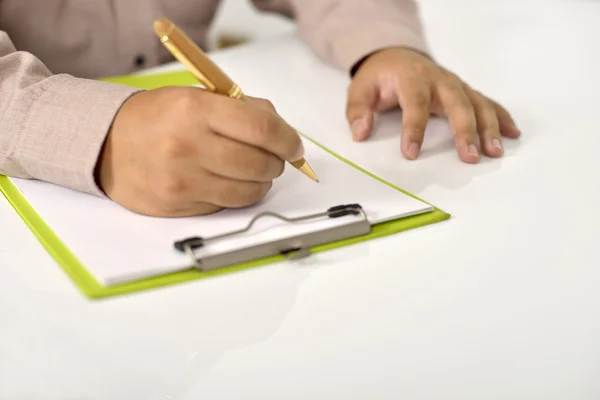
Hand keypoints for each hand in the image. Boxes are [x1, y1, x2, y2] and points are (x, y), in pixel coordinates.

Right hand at [96, 86, 303, 216]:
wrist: (106, 144)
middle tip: (274, 158)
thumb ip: (242, 109)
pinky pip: (226, 205)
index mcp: (195, 111)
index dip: (288, 140)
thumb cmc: (157, 117)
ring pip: (248, 191)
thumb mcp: (196, 97)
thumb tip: (283, 132)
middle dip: (277, 163)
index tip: (294, 146)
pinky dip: (237, 195)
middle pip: (259, 164)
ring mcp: (182, 180)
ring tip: (253, 171)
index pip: (262, 130)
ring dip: (261, 183)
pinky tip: (227, 182)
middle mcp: (188, 146)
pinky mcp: (178, 205)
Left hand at [346, 47, 520, 162]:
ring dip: (488, 128)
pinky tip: (511, 133)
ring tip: (494, 151)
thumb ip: (358, 111)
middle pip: (457, 103)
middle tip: (469, 156)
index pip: (415, 104)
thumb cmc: (381, 76)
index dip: (413, 129)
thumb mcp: (360, 89)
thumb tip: (360, 133)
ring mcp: (455, 85)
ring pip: (477, 104)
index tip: (410, 153)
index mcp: (412, 78)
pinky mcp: (464, 91)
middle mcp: (439, 80)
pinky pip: (487, 103)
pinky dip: (500, 117)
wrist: (397, 56)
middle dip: (465, 130)